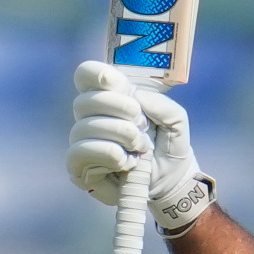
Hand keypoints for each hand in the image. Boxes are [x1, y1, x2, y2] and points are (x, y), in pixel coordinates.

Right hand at [67, 60, 215, 229]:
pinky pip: (79, 152)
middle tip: (141, 123)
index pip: (86, 75)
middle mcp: (90, 117)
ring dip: (119, 135)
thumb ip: (159, 103)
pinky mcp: (78, 167)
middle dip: (119, 109)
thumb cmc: (169, 143)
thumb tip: (135, 96)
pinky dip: (108, 155)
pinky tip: (125, 161)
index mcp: (111, 98)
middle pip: (84, 101)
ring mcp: (82, 141)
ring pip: (83, 128)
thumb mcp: (176, 119)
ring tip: (140, 146)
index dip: (95, 74)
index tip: (115, 82)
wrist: (172, 179)